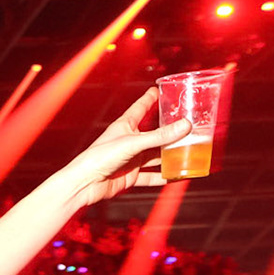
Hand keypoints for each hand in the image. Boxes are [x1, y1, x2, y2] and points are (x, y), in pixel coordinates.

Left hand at [57, 89, 191, 209]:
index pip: (141, 108)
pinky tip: (177, 176)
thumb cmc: (99, 158)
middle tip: (190, 126)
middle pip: (155, 135)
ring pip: (156, 156)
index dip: (150, 98)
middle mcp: (129, 141)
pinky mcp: (131, 176)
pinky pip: (151, 176)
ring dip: (171, 156)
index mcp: (125, 126)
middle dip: (171, 132)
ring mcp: (130, 159)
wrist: (84, 184)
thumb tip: (184, 126)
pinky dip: (164, 176)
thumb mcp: (133, 143)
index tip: (160, 90)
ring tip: (190, 152)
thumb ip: (159, 136)